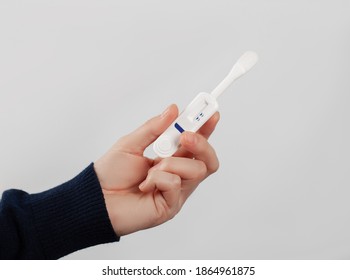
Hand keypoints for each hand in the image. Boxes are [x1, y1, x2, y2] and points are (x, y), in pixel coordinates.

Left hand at [94, 104, 219, 235]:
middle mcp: (178, 174)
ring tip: (151, 169)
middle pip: (208, 160)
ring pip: (197, 170)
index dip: (206, 128)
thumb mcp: (131, 143)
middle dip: (202, 143)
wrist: (97, 199)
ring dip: (172, 163)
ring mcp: (177, 191)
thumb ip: (153, 128)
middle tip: (185, 136)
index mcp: (171, 158)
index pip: (196, 143)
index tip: (211, 112)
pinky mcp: (171, 205)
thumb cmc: (111, 174)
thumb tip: (172, 110)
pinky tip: (145, 185)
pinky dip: (158, 178)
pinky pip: (176, 184)